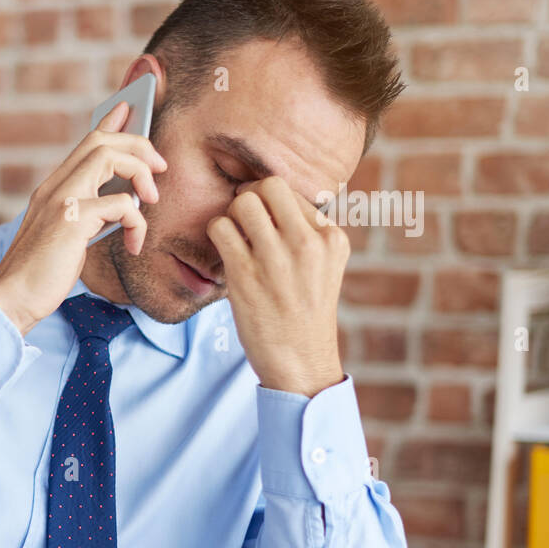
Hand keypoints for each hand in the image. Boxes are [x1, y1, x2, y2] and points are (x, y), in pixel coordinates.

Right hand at [0, 101, 166, 335]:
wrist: (12, 300)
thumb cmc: (40, 275)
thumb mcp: (64, 237)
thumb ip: (84, 214)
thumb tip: (117, 204)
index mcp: (51, 190)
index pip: (85, 144)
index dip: (110, 122)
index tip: (129, 107)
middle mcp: (54, 187)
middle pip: (101, 141)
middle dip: (138, 145)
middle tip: (159, 167)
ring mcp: (61, 201)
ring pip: (110, 157)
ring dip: (141, 173)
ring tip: (151, 200)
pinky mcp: (72, 221)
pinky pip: (121, 203)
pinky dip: (137, 222)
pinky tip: (134, 245)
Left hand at [206, 176, 347, 397]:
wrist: (300, 361)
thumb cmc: (305, 312)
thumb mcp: (325, 267)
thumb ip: (308, 233)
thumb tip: (273, 200)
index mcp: (331, 238)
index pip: (294, 192)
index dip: (271, 202)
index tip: (264, 222)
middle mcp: (308, 243)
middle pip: (269, 186)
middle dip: (250, 197)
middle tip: (242, 219)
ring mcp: (276, 258)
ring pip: (242, 203)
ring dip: (231, 216)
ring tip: (235, 238)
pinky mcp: (245, 275)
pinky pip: (220, 228)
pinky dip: (216, 234)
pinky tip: (224, 254)